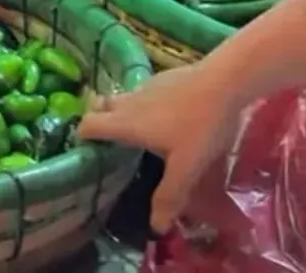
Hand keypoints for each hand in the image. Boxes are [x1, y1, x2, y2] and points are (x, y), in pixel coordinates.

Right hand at [76, 64, 241, 232]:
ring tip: (138, 132)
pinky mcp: (162, 79)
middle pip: (100, 107)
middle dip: (98, 120)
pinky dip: (143, 105)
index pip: (88, 124)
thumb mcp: (187, 166)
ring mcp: (144, 87)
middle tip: (110, 141)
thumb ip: (170, 195)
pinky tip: (167, 117)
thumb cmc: (200, 125)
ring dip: (121, 112)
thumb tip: (154, 227)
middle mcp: (128, 103)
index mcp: (126, 124)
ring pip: (121, 99)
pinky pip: (142, 94)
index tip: (86, 149)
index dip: (82, 135)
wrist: (223, 82)